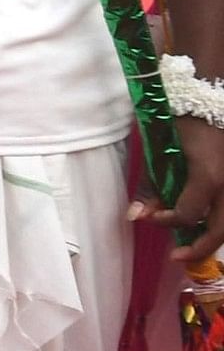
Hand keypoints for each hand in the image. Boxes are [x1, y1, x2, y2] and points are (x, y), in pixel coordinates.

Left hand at [138, 116, 223, 267]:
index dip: (166, 221)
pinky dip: (221, 219)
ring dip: (215, 237)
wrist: (211, 92)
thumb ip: (151, 185)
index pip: (187, 214)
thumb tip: (136, 217)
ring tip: (195, 247)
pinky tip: (208, 224)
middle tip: (179, 258)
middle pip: (221, 229)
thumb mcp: (161, 149)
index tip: (151, 217)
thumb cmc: (183, 118)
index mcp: (209, 177)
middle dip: (200, 248)